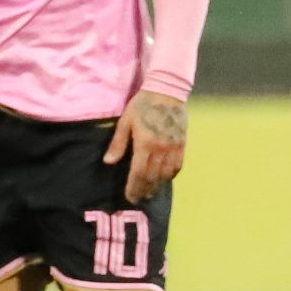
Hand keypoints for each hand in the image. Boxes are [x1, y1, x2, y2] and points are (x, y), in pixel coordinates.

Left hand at [105, 88, 186, 202]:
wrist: (167, 91)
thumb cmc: (141, 104)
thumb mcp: (125, 121)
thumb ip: (118, 143)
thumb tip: (108, 162)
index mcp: (145, 143)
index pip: (139, 172)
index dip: (134, 187)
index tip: (130, 197)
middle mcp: (161, 148)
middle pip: (152, 176)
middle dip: (144, 189)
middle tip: (138, 198)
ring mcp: (174, 147)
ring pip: (166, 174)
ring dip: (157, 185)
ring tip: (149, 192)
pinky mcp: (182, 143)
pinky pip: (178, 165)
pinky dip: (171, 175)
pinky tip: (164, 179)